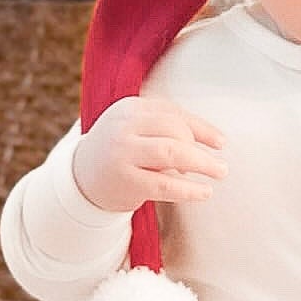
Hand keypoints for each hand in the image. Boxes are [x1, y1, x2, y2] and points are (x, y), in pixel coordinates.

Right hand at [72, 96, 227, 213]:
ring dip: (201, 163)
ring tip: (219, 173)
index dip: (201, 127)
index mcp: (130, 108)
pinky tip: (204, 192)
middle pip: (174, 128)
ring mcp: (122, 152)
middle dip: (200, 147)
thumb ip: (168, 127)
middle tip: (219, 166)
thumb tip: (214, 141)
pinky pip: (164, 184)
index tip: (220, 142)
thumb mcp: (137, 130)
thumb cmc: (121, 152)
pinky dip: (189, 189)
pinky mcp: (124, 180)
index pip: (172, 112)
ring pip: (172, 152)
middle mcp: (124, 126)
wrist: (81, 180)